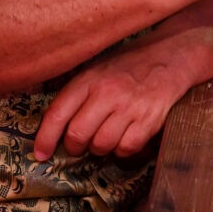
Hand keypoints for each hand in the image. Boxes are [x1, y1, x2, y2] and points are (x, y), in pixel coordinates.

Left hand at [33, 37, 192, 160]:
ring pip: (101, 145)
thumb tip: (51, 125)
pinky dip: (122, 150)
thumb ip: (76, 92)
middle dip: (75, 148)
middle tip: (79, 147)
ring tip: (105, 139)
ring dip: (100, 149)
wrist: (172, 57)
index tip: (40, 154)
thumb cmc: (130, 66)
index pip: (57, 114)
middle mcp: (107, 92)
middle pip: (77, 135)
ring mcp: (130, 107)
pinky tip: (125, 138)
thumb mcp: (97, 68)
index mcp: (89, 79)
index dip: (45, 138)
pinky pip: (126, 148)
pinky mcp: (150, 120)